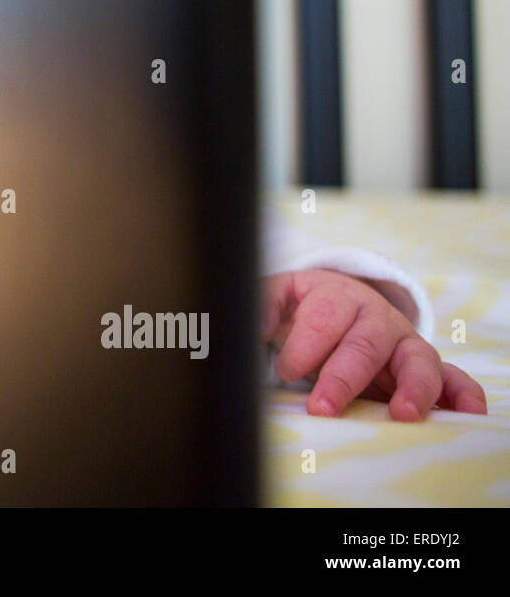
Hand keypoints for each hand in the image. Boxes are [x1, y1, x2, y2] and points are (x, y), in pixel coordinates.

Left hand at [263, 269, 486, 420]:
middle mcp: (376, 317)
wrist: (338, 301)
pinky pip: (450, 377)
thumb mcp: (279, 296)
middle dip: (344, 376)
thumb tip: (247, 326)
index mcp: (337, 297)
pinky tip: (465, 412)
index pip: (324, 318)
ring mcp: (403, 342)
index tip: (287, 370)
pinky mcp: (423, 366)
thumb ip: (261, 306)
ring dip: (412, 388)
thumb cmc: (304, 305)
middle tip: (323, 407)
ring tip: (402, 414)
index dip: (305, 344)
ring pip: (416, 360)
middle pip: (364, 344)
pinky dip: (461, 393)